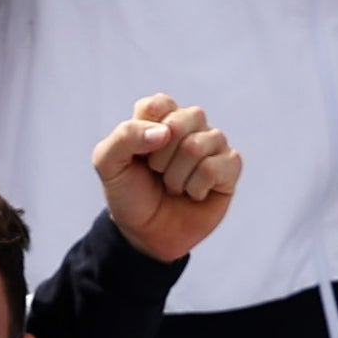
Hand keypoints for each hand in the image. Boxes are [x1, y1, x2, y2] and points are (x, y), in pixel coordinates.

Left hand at [90, 93, 239, 261]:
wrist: (145, 233)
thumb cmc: (129, 193)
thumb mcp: (108, 164)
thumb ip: (125, 137)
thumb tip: (165, 131)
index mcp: (160, 116)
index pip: (158, 104)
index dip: (144, 133)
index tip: (138, 155)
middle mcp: (189, 124)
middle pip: (180, 121)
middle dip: (160, 157)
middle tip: (156, 173)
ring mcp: (212, 144)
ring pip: (197, 146)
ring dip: (176, 176)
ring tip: (172, 186)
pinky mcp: (229, 167)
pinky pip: (215, 167)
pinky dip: (195, 187)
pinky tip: (193, 194)